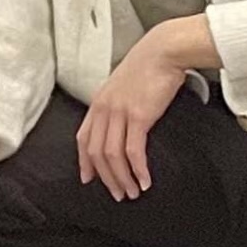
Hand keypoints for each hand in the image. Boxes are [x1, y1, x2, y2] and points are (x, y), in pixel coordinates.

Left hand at [76, 34, 191, 199]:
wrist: (163, 51)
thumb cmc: (148, 67)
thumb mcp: (123, 86)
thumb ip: (117, 104)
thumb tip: (122, 123)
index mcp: (98, 103)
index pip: (83, 138)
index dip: (84, 162)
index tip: (89, 180)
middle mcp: (103, 109)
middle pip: (96, 152)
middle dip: (105, 178)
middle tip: (117, 195)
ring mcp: (119, 113)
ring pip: (112, 155)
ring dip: (121, 178)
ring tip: (132, 193)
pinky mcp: (139, 116)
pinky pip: (133, 151)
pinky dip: (138, 170)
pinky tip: (144, 181)